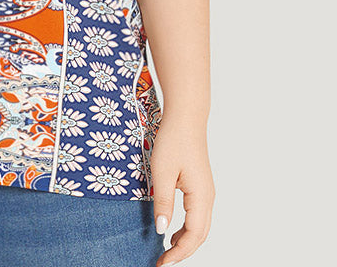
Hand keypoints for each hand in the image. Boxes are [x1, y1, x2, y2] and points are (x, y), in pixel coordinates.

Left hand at [150, 112, 214, 265]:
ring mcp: (206, 192)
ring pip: (200, 227)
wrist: (185, 118)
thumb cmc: (173, 140)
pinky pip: (198, 215)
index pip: (193, 235)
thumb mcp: (161, 172)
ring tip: (166, 250)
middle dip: (183, 252)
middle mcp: (208, 197)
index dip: (178, 253)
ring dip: (186, 241)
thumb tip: (161, 230)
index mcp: (201, 197)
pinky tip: (173, 229)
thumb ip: (162, 202)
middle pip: (200, 235)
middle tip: (163, 261)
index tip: (162, 263)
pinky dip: (187, 228)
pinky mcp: (201, 186)